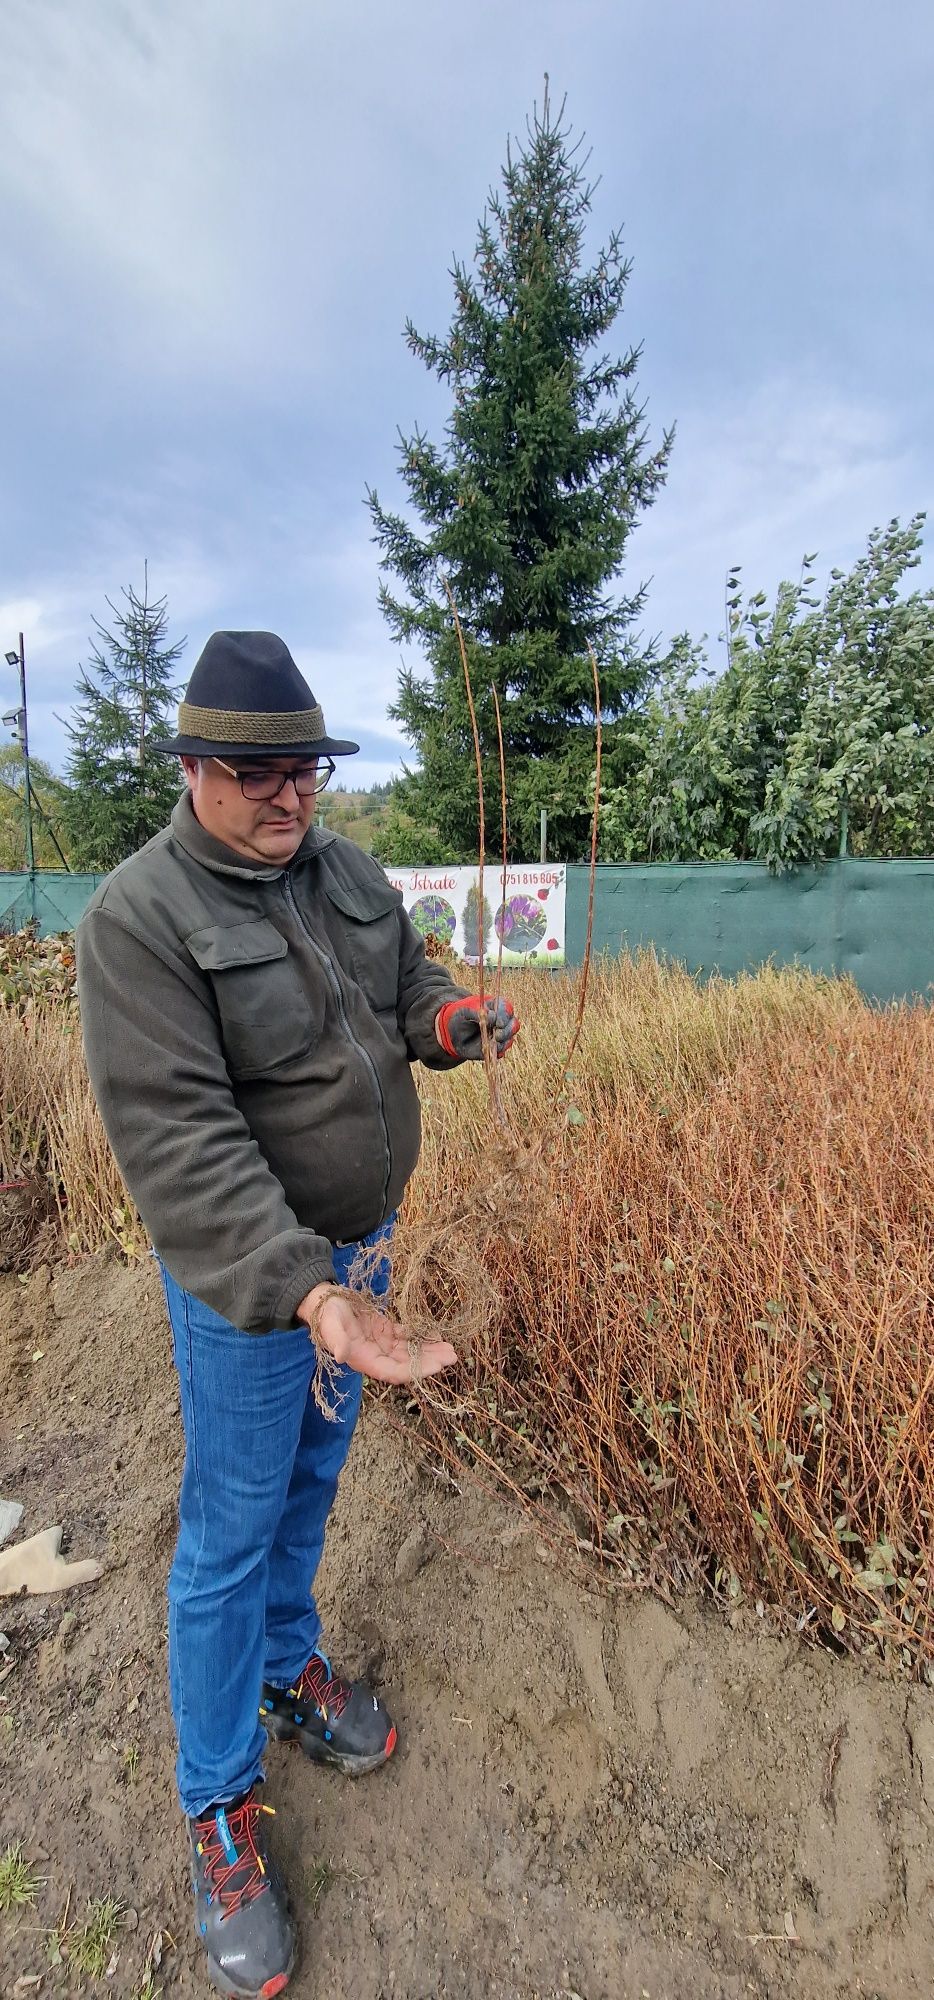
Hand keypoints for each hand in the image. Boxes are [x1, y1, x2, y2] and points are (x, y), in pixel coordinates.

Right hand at [297, 1283, 457, 1383]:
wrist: (323, 1300)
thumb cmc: (326, 1313)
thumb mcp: (329, 1325)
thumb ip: (336, 1340)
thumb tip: (342, 1356)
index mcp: (362, 1359)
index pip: (392, 1371)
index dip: (414, 1371)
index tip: (436, 1367)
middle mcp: (375, 1355)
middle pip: (406, 1364)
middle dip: (429, 1362)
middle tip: (452, 1356)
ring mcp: (381, 1344)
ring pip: (409, 1351)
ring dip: (429, 1351)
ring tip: (450, 1348)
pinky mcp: (384, 1331)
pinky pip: (406, 1337)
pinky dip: (421, 1337)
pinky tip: (435, 1334)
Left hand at [434, 995, 519, 1060]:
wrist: (454, 1032)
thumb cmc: (461, 1016)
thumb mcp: (465, 1011)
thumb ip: (477, 1011)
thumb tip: (492, 1017)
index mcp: (497, 1007)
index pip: (507, 1008)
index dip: (504, 1016)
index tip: (497, 1023)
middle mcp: (503, 1021)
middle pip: (514, 1025)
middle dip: (506, 1031)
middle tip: (496, 1035)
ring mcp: (502, 1035)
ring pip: (510, 1039)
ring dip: (502, 1043)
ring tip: (490, 1043)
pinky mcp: (496, 1048)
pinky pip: (502, 1052)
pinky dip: (496, 1052)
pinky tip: (488, 1051)